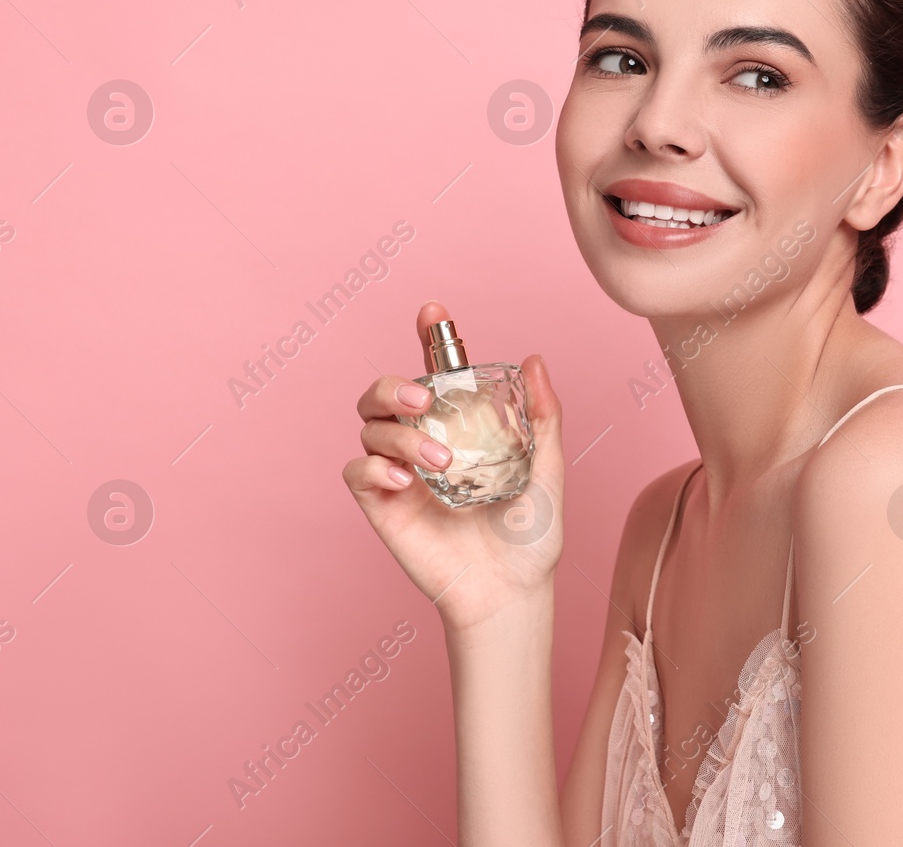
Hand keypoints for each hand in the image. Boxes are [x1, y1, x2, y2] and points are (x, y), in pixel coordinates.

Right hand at [342, 300, 566, 633]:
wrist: (512, 591)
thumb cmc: (531, 535)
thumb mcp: (546, 468)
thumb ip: (542, 417)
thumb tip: (534, 361)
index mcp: (460, 427)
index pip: (435, 372)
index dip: (429, 337)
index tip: (434, 312)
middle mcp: (423, 442)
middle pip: (382, 393)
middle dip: (393, 383)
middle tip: (424, 400)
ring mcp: (399, 473)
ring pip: (368, 426)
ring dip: (399, 433)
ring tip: (438, 463)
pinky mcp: (382, 506)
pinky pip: (355, 471)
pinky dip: (372, 465)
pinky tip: (402, 479)